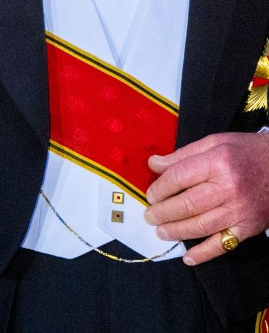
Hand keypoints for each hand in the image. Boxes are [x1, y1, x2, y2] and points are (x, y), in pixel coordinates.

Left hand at [144, 132, 268, 264]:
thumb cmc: (245, 151)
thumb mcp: (214, 142)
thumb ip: (182, 155)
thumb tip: (154, 164)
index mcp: (217, 162)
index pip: (179, 177)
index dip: (160, 188)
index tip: (150, 195)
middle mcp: (228, 188)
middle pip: (187, 204)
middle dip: (163, 212)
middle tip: (149, 216)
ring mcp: (239, 211)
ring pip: (201, 226)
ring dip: (176, 231)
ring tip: (160, 231)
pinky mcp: (249, 228)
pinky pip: (223, 245)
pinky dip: (204, 253)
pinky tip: (188, 257)